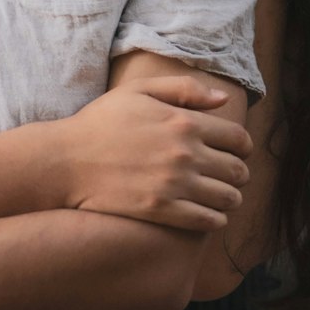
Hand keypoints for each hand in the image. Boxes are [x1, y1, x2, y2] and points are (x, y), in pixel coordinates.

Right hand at [62, 77, 251, 232]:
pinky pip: (208, 220)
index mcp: (184, 122)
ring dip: (230, 197)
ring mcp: (174, 184)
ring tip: (218, 195)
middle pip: (238, 170)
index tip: (235, 151)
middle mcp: (185, 154)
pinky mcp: (162, 211)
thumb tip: (224, 99)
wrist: (66, 160)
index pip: (239, 139)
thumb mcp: (140, 91)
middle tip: (228, 175)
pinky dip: (215, 218)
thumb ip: (184, 89)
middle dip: (239, 173)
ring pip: (228, 198)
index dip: (243, 147)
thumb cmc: (101, 122)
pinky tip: (206, 213)